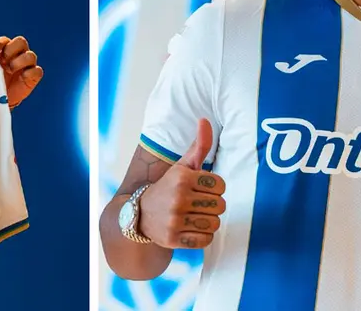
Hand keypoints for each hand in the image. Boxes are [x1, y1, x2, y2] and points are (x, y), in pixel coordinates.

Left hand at [0, 36, 42, 107]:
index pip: (5, 40)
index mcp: (6, 50)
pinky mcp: (33, 76)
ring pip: (30, 55)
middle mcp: (18, 54)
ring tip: (10, 71)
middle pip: (21, 42)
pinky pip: (37, 70)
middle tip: (2, 62)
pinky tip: (22, 77)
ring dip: (19, 62)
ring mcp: (27, 65)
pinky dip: (29, 72)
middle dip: (11, 50)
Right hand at [138, 118, 225, 249]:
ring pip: (214, 223)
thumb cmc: (168, 186)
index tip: (201, 189)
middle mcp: (177, 198)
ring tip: (194, 216)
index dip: (214, 188)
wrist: (139, 213)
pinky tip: (190, 228)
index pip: (221, 185)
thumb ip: (199, 145)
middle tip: (198, 204)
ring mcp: (174, 220)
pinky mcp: (173, 239)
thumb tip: (205, 119)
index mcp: (182, 177)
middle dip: (212, 205)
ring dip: (208, 221)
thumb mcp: (182, 166)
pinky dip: (202, 236)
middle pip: (220, 206)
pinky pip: (206, 240)